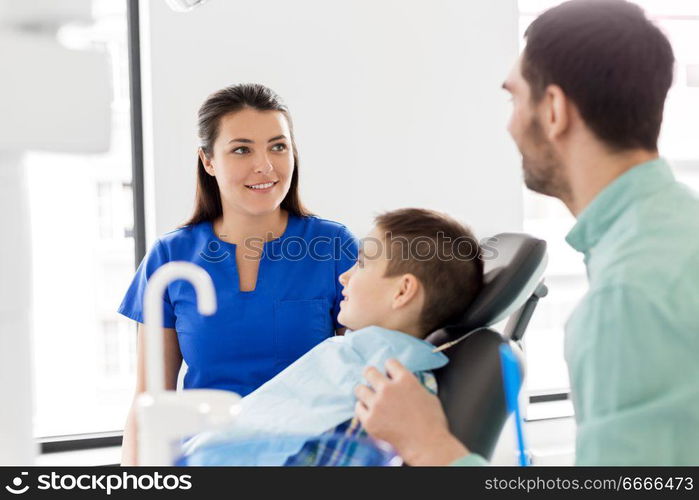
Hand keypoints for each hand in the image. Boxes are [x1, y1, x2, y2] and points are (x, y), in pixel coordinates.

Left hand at [354, 358, 468, 465]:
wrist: (427, 445)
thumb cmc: (432, 422)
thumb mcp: (428, 395)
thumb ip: (413, 386)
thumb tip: (404, 384)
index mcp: (405, 380)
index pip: (389, 363)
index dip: (390, 368)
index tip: (389, 373)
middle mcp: (388, 389)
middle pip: (369, 371)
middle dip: (371, 375)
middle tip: (372, 380)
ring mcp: (377, 404)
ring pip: (360, 389)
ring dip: (365, 392)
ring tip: (370, 398)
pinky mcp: (369, 420)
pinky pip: (358, 408)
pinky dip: (363, 409)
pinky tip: (371, 412)